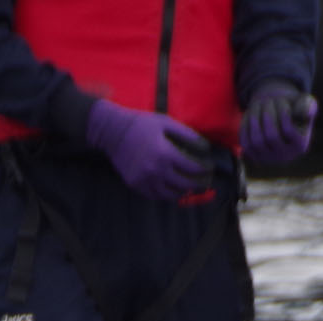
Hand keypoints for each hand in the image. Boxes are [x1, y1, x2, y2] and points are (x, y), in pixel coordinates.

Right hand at [84, 99, 214, 200]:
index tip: (209, 168)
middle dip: (197, 184)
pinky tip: (172, 190)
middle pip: (184, 184)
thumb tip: (205, 146)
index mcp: (165, 153)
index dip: (204, 169)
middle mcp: (156, 170)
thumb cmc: (141, 124)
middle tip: (204, 182)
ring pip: (170, 194)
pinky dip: (166, 195)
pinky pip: (155, 196)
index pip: (192, 168)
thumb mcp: (166, 122)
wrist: (113, 133)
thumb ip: (186, 134)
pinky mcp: (136, 185)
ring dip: (182, 192)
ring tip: (189, 187)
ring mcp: (145, 180)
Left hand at [239, 81, 315, 164]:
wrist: (279, 120)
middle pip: (271, 136)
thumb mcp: (305, 104)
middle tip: (268, 99)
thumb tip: (306, 112)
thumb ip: (308, 105)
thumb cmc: (294, 109)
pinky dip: (246, 125)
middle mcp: (284, 156)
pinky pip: (245, 142)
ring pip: (256, 140)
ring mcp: (267, 158)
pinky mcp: (253, 156)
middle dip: (268, 113)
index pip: (288, 130)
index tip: (282, 99)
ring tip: (259, 103)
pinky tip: (251, 112)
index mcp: (300, 145)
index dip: (283, 111)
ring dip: (255, 117)